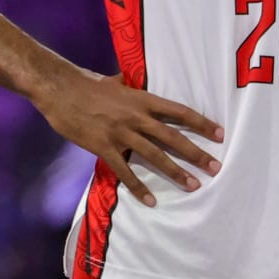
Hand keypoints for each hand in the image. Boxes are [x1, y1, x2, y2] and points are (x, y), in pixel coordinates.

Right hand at [37, 69, 222, 207]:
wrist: (58, 89)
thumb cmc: (85, 83)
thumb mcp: (113, 80)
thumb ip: (127, 84)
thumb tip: (132, 77)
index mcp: (141, 99)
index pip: (179, 112)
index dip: (201, 123)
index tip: (220, 134)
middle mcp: (136, 117)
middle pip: (173, 137)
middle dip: (196, 153)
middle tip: (216, 167)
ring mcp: (120, 133)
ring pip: (155, 155)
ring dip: (176, 172)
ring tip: (193, 186)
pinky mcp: (104, 147)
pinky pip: (125, 171)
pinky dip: (138, 187)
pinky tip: (151, 201)